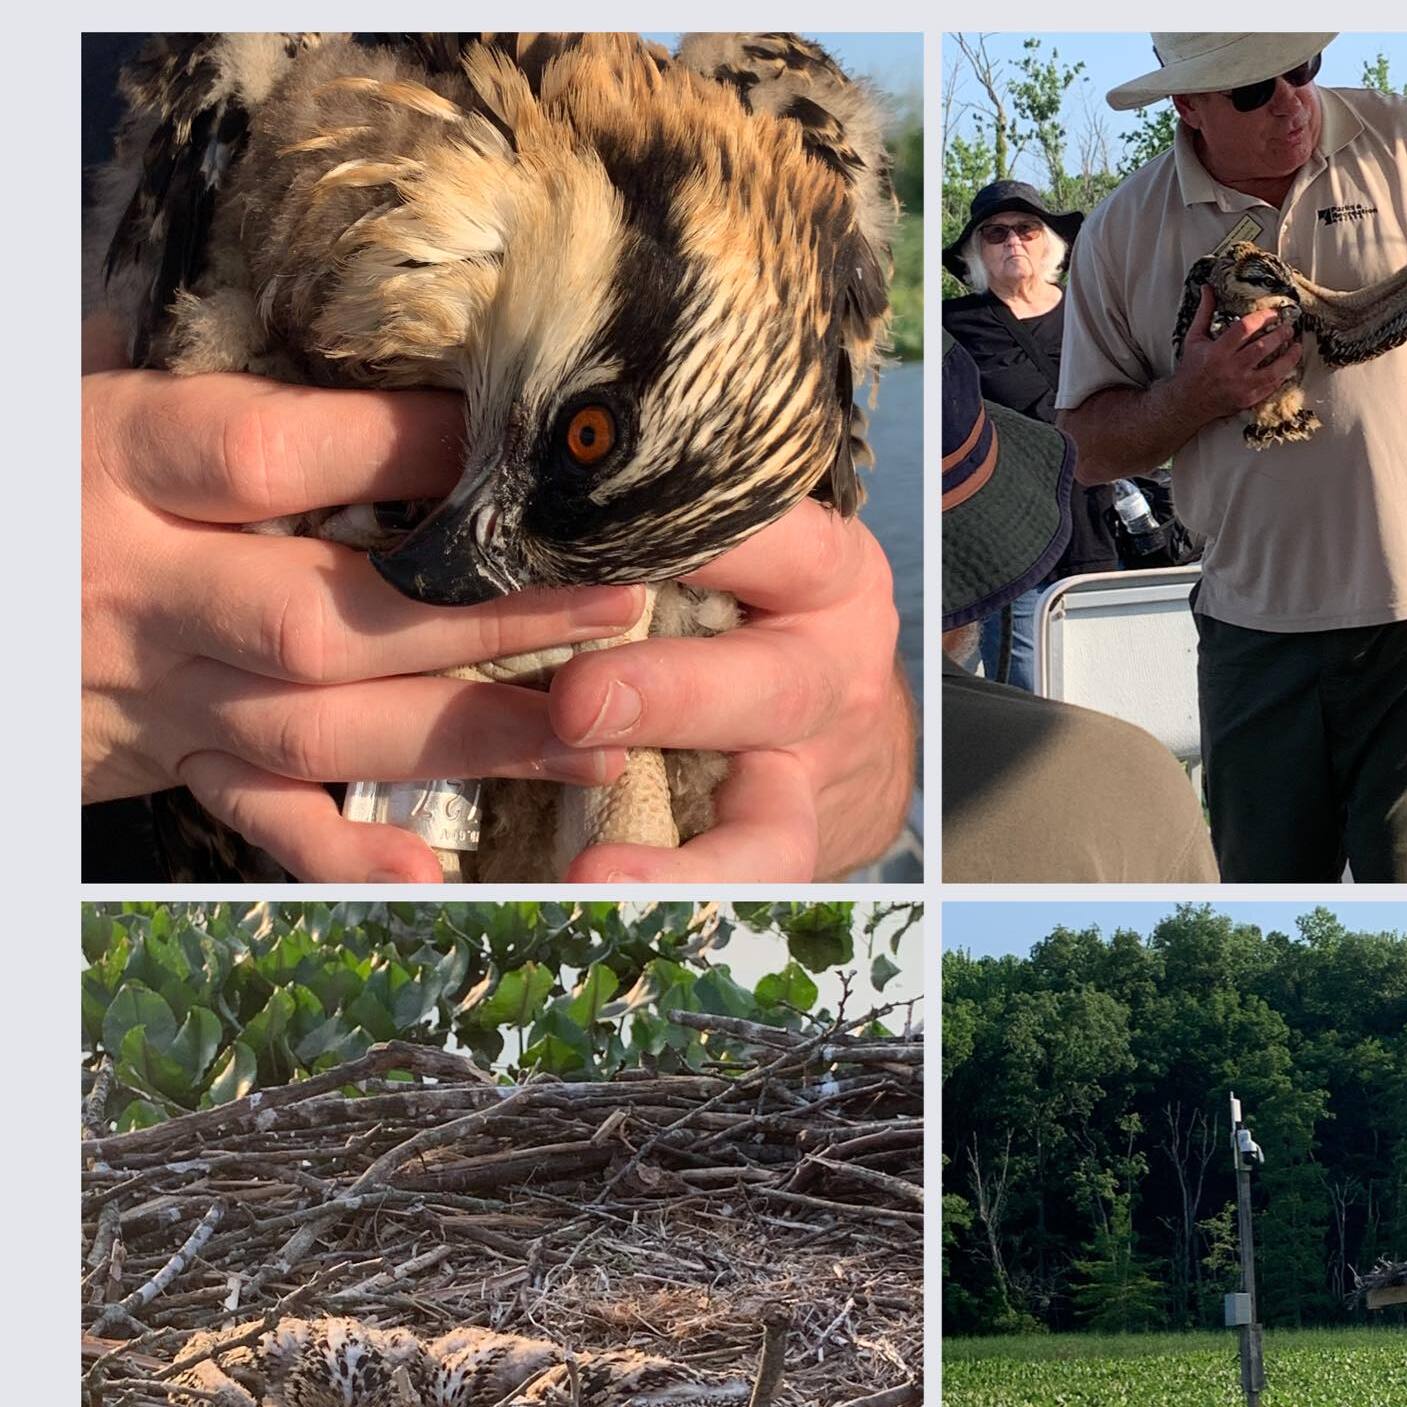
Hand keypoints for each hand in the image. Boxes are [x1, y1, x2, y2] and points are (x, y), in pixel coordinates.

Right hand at [83, 342, 635, 881]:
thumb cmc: (40, 476)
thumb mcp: (92, 398)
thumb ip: (214, 392)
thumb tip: (362, 327)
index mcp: (123, 460)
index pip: (278, 452)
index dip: (409, 451)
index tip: (530, 450)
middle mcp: (145, 585)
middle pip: (330, 611)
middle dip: (484, 617)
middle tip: (617, 604)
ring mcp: (158, 689)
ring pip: (322, 725)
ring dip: (467, 739)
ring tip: (592, 740)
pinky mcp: (163, 761)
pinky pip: (256, 815)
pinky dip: (342, 850)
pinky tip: (432, 874)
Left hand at [549, 501, 914, 881]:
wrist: (854, 733)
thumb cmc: (761, 612)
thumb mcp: (751, 544)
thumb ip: (667, 513)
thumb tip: (499, 443)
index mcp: (819, 571)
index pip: (762, 534)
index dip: (683, 527)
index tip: (578, 509)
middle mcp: (829, 671)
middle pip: (770, 685)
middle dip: (675, 697)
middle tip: (577, 700)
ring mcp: (811, 776)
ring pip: (771, 825)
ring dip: (686, 854)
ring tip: (596, 869)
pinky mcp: (789, 849)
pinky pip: (740, 890)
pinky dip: (673, 903)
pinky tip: (595, 909)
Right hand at [1173, 287, 1303, 426]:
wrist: (1187, 403)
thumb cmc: (1191, 369)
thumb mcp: (1194, 338)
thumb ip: (1204, 312)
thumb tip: (1207, 288)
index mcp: (1217, 351)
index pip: (1245, 328)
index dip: (1263, 317)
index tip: (1273, 313)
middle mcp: (1230, 369)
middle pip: (1262, 348)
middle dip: (1280, 335)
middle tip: (1288, 327)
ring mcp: (1240, 387)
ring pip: (1273, 371)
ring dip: (1289, 357)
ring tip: (1296, 346)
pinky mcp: (1247, 400)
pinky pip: (1270, 387)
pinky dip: (1281, 376)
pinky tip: (1287, 367)